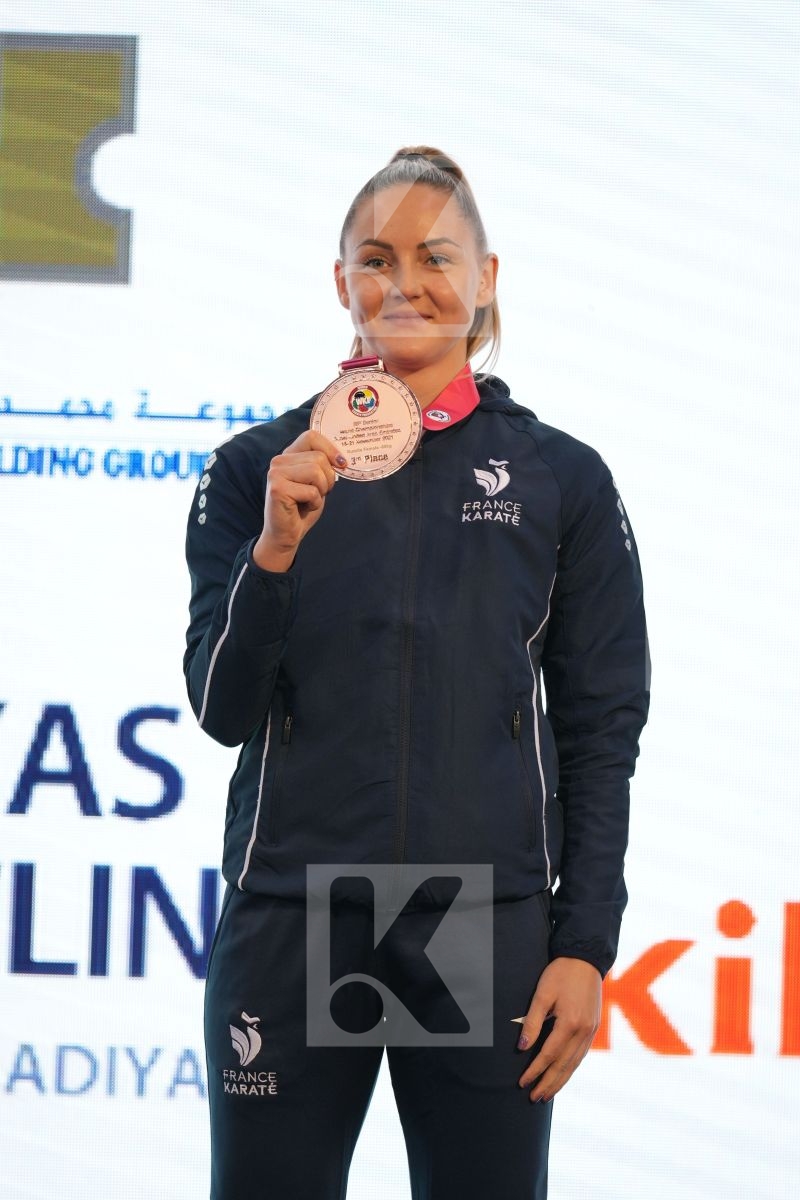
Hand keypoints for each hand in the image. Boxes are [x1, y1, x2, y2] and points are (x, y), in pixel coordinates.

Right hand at [253, 429, 346, 570]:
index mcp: (289, 455)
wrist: (286, 534)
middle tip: (317, 493)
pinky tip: (302, 508)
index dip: (330, 449)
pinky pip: (312, 491)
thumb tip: (342, 459)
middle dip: (327, 479)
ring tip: (308, 500)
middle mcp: (279, 460)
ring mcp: (276, 473)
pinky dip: (314, 503)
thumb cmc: (303, 508)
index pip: (311, 436)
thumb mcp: (318, 482)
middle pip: (319, 457)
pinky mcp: (278, 489)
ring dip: (320, 491)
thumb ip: (324, 466)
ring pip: (316, 472)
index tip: (341, 464)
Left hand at [516, 956, 601, 1102]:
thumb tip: (522, 1047)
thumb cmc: (560, 973)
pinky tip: (563, 1075)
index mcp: (570, 1023)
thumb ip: (532, 1021)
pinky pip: (581, 1055)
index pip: (549, 1055)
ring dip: (560, 1081)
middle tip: (533, 1098)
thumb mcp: (542, 993)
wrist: (585, 958)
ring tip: (546, 1094)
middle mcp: (583, 1031)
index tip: (522, 1082)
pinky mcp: (594, 1028)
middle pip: (564, 1065)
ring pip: (574, 1064)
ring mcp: (591, 1031)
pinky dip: (571, 1069)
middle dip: (548, 1083)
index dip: (534, 1070)